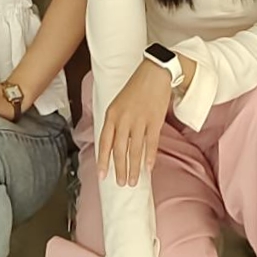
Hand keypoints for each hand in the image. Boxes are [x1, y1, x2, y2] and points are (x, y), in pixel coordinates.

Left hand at [101, 57, 174, 187]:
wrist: (154, 73)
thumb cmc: (135, 88)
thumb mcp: (117, 103)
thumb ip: (114, 123)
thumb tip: (111, 144)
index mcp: (111, 114)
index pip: (105, 142)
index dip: (103, 160)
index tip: (102, 175)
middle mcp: (123, 119)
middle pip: (119, 150)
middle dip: (119, 169)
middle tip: (120, 183)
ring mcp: (140, 120)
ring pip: (135, 150)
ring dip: (133, 168)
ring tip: (133, 181)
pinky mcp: (155, 120)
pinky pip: (151, 143)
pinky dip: (150, 157)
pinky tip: (148, 168)